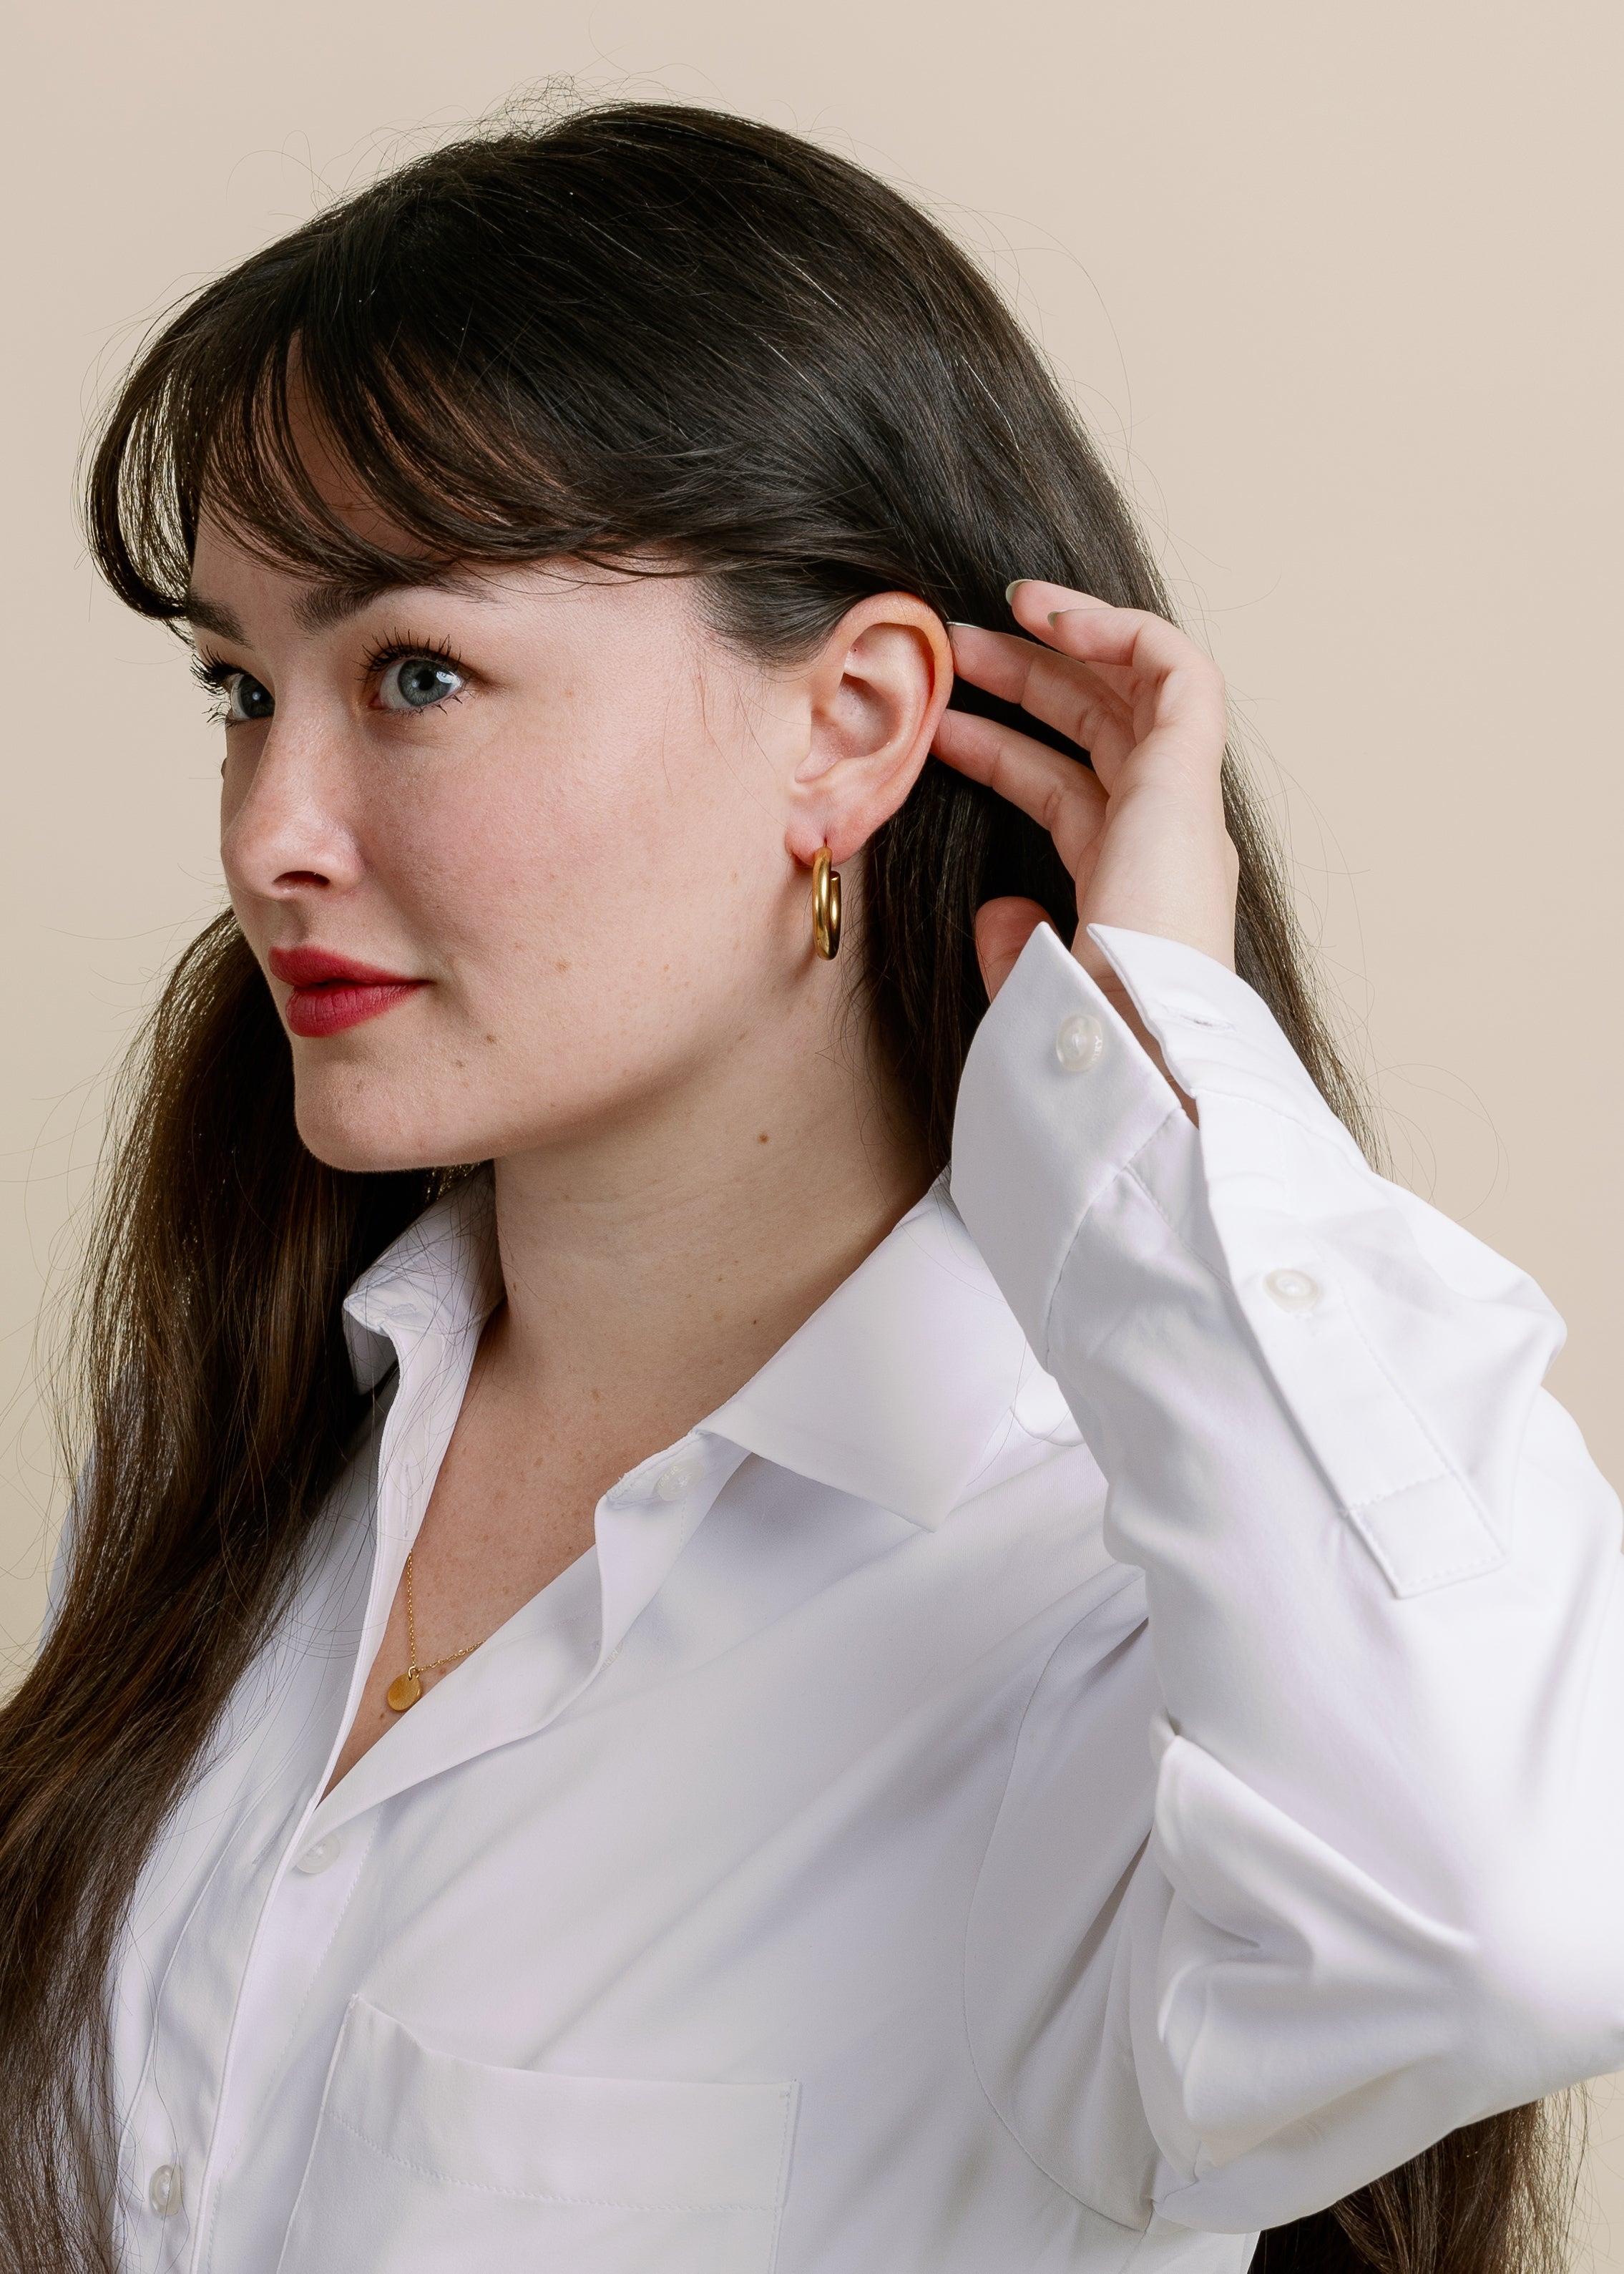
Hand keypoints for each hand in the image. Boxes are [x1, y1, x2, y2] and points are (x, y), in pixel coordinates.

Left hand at [932, 583, 1237, 1018]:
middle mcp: (1167, 840)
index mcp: (1132, 886)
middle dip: (1030, 681)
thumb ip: (1017, 949)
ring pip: (1134, 691)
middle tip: (953, 652)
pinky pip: (1174, 671)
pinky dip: (1118, 631)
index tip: (942, 727)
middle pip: (1102, 730)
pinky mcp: (1187, 779)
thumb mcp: (1031, 988)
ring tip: (984, 621)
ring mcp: (1183, 807)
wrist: (1137, 1055)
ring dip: (1063, 646)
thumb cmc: (1084, 1040)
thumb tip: (997, 915)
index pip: (1072, 791)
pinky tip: (1049, 617)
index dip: (1006, 751)